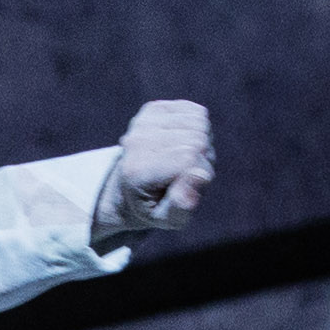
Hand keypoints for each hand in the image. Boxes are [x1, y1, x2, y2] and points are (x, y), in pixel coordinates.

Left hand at [99, 100, 213, 240]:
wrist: (129, 188)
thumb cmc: (154, 207)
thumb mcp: (168, 220)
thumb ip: (182, 207)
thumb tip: (196, 176)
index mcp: (137, 170)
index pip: (190, 160)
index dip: (199, 174)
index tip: (184, 186)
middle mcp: (136, 142)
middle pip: (198, 141)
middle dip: (201, 160)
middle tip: (182, 174)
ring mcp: (142, 122)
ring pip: (200, 124)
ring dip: (201, 143)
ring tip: (181, 159)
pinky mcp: (153, 109)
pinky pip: (196, 112)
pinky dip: (197, 127)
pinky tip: (181, 141)